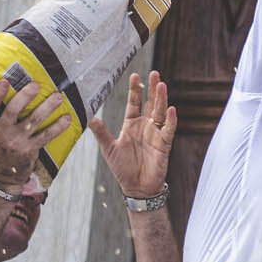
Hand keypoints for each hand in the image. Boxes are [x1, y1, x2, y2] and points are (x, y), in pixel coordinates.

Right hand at [0, 76, 69, 186]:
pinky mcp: (30, 150)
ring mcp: (16, 143)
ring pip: (33, 120)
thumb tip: (6, 94)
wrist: (0, 178)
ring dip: (47, 107)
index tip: (5, 81)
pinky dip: (58, 126)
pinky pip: (46, 135)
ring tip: (58, 97)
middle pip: (13, 110)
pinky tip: (66, 119)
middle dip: (26, 95)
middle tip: (37, 85)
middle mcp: (0, 134)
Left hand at [89, 71, 175, 199]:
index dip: (135, 90)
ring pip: (160, 113)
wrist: (136, 188)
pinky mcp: (164, 145)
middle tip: (155, 74)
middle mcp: (145, 126)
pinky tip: (171, 109)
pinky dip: (170, 120)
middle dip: (152, 89)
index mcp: (131, 124)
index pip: (134, 103)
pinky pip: (168, 130)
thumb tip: (91, 119)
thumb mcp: (109, 149)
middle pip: (150, 103)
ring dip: (161, 99)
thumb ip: (102, 134)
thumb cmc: (123, 169)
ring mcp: (155, 134)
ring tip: (162, 85)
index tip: (135, 76)